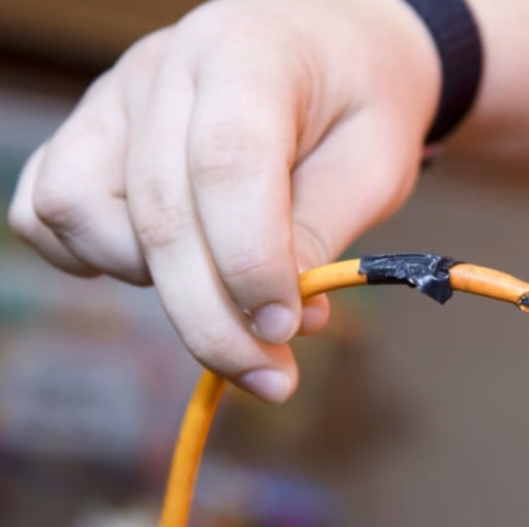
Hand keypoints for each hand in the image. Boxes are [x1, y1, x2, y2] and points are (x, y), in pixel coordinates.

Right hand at [7, 0, 439, 400]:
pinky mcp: (88, 132)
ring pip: (80, 211)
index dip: (250, 262)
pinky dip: (94, 257)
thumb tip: (274, 320)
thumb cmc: (361, 100)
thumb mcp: (377, 160)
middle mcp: (167, 67)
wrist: (332, 44)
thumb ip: (323, 229)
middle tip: (270, 377)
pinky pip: (47, 211)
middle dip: (213, 318)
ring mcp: (114, 97)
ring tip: (222, 285)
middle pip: (160, 211)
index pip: (229, 163)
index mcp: (251, 52)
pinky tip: (163, 266)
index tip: (282, 331)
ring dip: (152, 280)